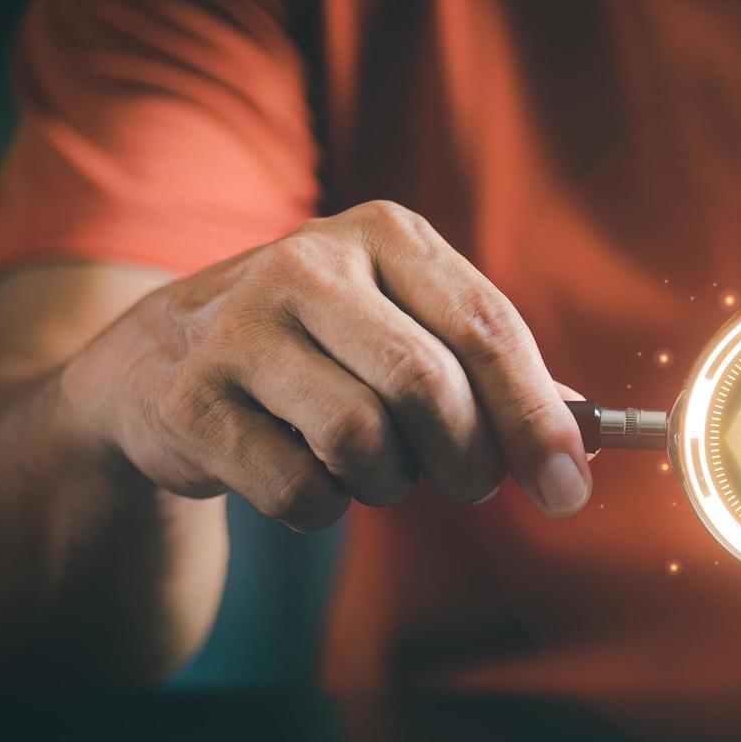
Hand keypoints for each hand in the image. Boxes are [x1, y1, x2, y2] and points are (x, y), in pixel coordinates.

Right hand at [60, 200, 589, 528]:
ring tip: (375, 466)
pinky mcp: (189, 399)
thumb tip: (583, 438)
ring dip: (389, 482)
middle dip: (468, 460)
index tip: (570, 488)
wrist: (157, 361)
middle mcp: (308, 262)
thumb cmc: (320, 347)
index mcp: (385, 235)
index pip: (487, 327)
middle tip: (470, 484)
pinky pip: (299, 489)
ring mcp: (239, 327)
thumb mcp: (407, 326)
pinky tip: (305, 473)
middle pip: (428, 386)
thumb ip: (492, 372)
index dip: (537, 418)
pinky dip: (324, 507)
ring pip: (361, 438)